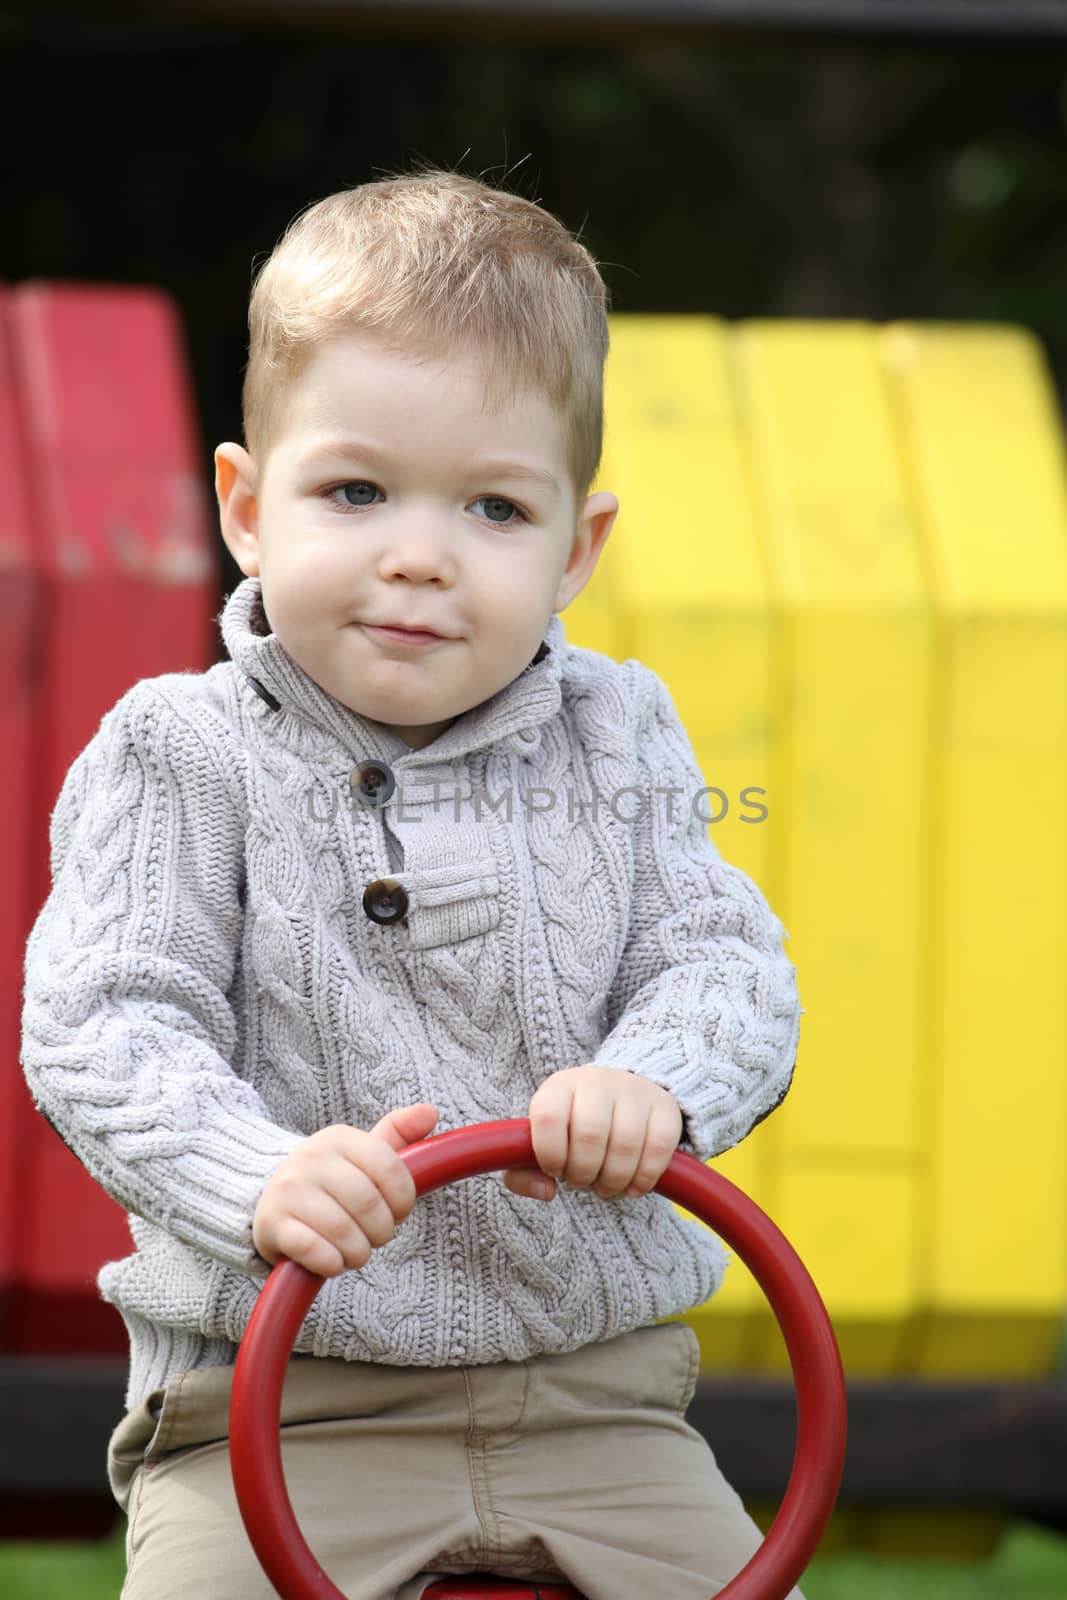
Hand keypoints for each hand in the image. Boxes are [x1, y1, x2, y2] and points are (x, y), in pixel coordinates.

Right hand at [252, 1103, 438, 1277]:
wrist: (268, 1200)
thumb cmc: (329, 1180)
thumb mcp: (360, 1153)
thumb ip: (396, 1134)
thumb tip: (431, 1112)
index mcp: (339, 1137)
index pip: (390, 1168)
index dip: (403, 1200)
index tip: (398, 1212)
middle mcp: (311, 1157)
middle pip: (369, 1204)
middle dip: (382, 1231)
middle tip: (375, 1236)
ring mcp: (288, 1190)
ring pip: (344, 1232)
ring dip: (358, 1253)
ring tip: (355, 1252)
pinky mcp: (272, 1224)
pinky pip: (316, 1252)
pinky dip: (333, 1264)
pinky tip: (332, 1261)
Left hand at [500, 1065, 681, 1203]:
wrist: (620, 1094)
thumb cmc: (571, 1126)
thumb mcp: (540, 1139)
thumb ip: (522, 1172)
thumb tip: (546, 1191)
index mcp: (560, 1086)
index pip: (549, 1118)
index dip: (549, 1154)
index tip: (554, 1170)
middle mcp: (597, 1081)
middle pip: (590, 1135)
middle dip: (583, 1173)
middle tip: (581, 1183)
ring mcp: (634, 1091)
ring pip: (626, 1144)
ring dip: (613, 1180)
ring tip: (605, 1187)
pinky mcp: (664, 1107)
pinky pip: (659, 1148)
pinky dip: (644, 1178)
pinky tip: (633, 1187)